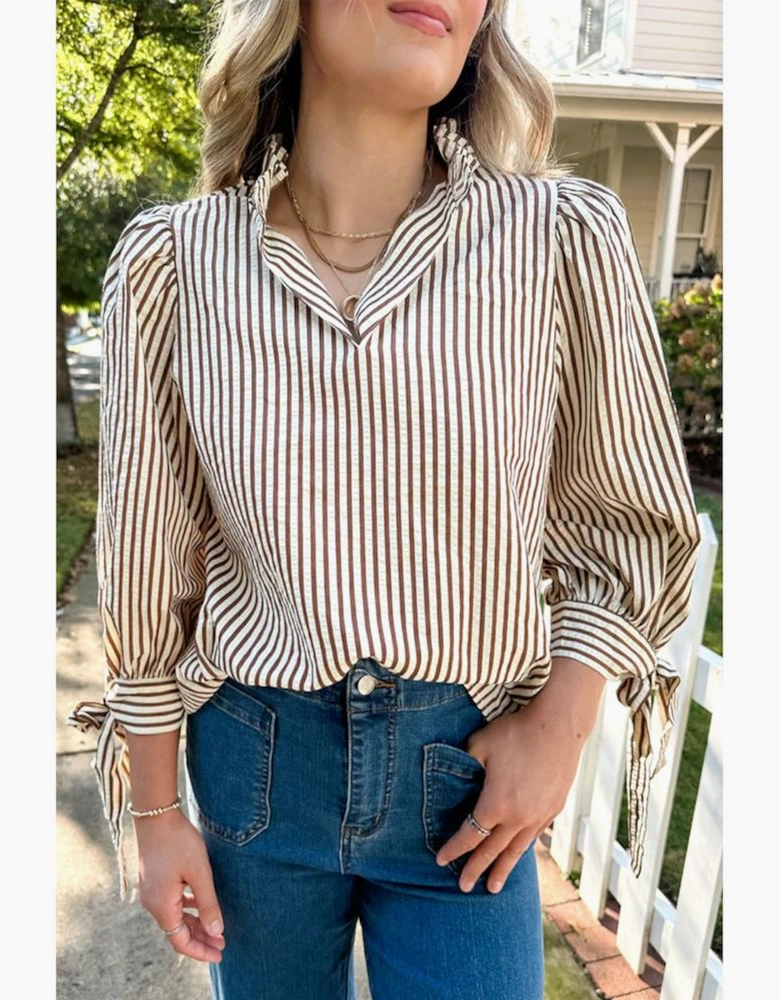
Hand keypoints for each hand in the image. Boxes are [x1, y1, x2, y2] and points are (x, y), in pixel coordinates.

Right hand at [134, 808, 225, 963]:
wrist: (156, 815)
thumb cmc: (178, 842)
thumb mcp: (199, 873)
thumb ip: (208, 904)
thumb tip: (216, 932)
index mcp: (162, 906)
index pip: (180, 941)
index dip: (200, 951)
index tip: (220, 954)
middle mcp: (153, 904)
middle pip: (177, 932)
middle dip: (200, 939)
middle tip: (223, 943)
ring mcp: (152, 892)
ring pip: (175, 918)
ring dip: (195, 924)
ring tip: (216, 928)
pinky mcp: (154, 880)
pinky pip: (171, 904)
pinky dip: (187, 910)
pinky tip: (200, 904)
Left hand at [434, 657, 604, 893]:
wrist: (558, 728)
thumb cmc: (516, 733)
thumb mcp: (480, 744)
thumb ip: (464, 763)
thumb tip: (453, 771)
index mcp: (495, 805)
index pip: (469, 835)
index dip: (454, 849)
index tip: (441, 860)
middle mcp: (516, 818)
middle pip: (491, 851)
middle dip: (475, 869)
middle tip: (462, 888)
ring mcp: (537, 816)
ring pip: (515, 850)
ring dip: (502, 869)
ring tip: (493, 888)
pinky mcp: (552, 809)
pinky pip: (533, 836)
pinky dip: (522, 849)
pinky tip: (518, 854)